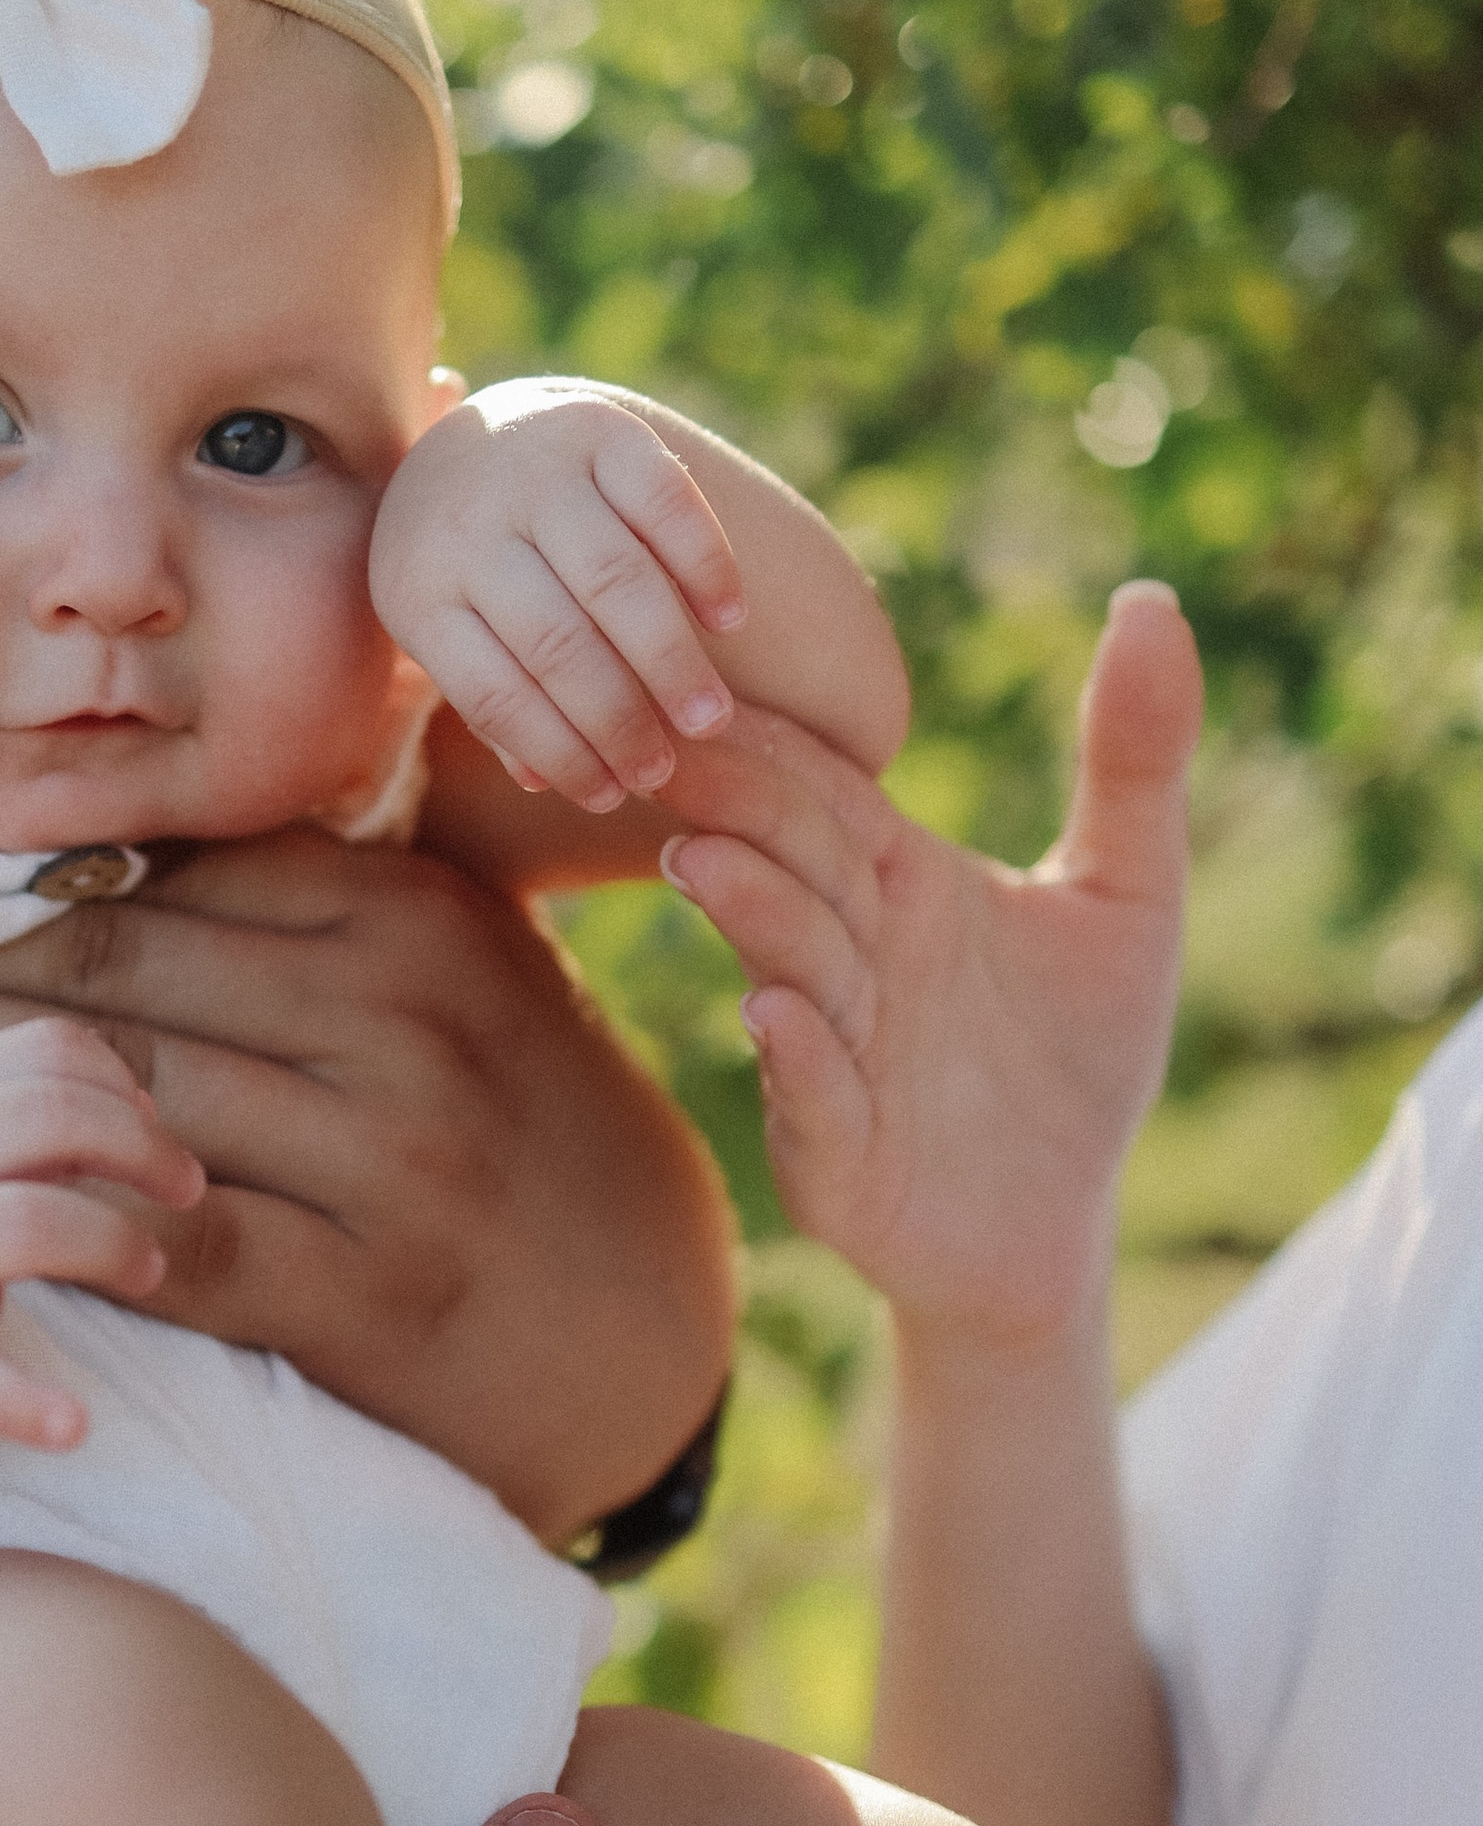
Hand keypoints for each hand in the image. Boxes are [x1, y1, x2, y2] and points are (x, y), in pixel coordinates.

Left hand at [0, 830, 734, 1538]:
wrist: (658, 1330)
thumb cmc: (528, 1132)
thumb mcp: (464, 977)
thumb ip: (327, 902)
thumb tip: (143, 826)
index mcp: (407, 914)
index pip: (164, 871)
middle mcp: (399, 1014)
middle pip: (114, 966)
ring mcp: (391, 1156)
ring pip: (118, 1096)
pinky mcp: (374, 1295)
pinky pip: (179, 1252)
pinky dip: (54, 1232)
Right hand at [0, 1017, 201, 1456]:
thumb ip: (22, 1112)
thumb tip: (139, 1102)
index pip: (39, 1050)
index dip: (115, 1080)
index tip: (147, 1126)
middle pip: (45, 1114)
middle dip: (139, 1145)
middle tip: (183, 1190)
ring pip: (25, 1222)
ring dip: (111, 1243)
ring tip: (146, 1272)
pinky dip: (25, 1404)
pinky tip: (72, 1425)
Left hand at [369, 378, 748, 813]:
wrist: (476, 437)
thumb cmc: (468, 569)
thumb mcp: (448, 631)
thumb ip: (491, 703)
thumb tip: (549, 784)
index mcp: (416, 589)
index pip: (495, 694)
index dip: (560, 754)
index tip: (611, 796)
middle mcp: (467, 521)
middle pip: (558, 644)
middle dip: (619, 720)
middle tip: (665, 769)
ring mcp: (533, 467)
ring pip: (615, 580)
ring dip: (669, 659)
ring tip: (707, 720)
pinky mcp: (597, 427)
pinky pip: (665, 503)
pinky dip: (704, 565)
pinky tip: (730, 621)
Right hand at [654, 584, 1203, 1350]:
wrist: (1055, 1229)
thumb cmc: (1078, 1056)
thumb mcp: (1131, 895)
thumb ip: (1134, 755)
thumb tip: (1152, 597)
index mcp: (901, 882)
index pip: (822, 789)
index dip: (771, 738)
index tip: (706, 663)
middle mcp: (850, 958)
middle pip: (791, 863)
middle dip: (737, 809)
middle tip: (672, 747)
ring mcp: (832, 1055)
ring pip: (788, 968)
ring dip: (751, 916)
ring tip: (708, 863)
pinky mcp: (838, 1155)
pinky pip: (812, 1098)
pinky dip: (797, 1061)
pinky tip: (776, 1016)